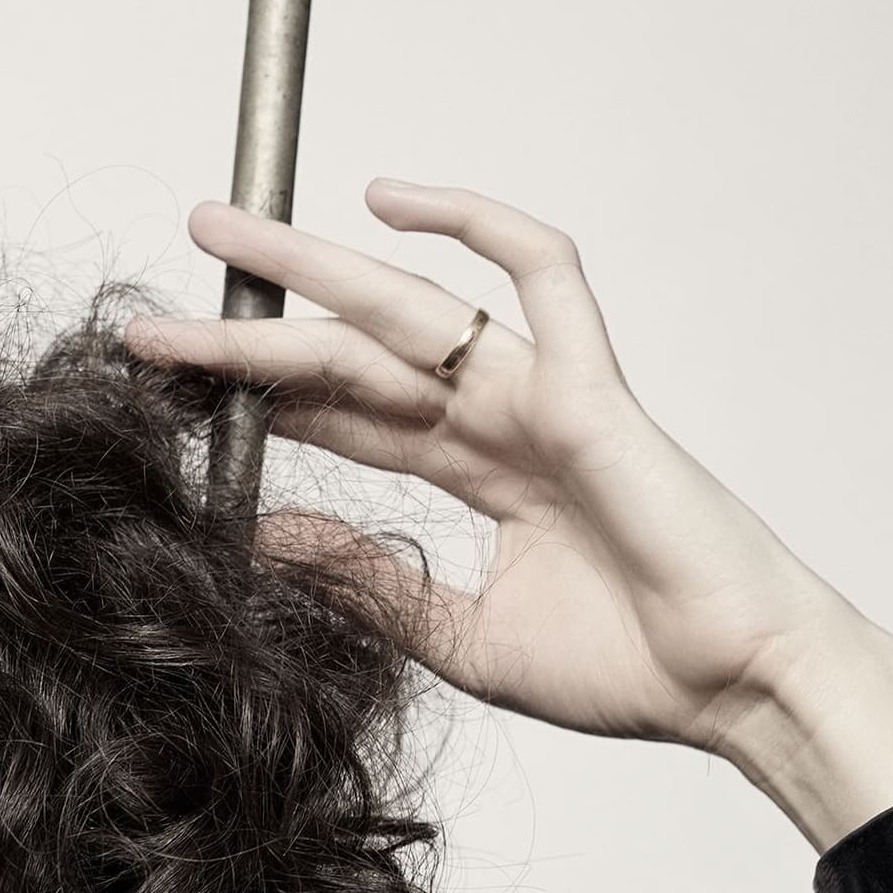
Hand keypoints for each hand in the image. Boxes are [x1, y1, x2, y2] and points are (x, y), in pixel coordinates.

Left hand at [126, 180, 892, 846]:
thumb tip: (262, 542)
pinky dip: (475, 224)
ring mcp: (548, 397)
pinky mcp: (595, 392)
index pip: (348, 414)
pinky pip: (541, 277)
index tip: (171, 391)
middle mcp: (505, 422)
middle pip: (354, 351)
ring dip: (311, 267)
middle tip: (153, 313)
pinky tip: (389, 202)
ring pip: (412, 306)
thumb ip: (370, 583)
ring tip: (221, 232)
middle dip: (253, 322)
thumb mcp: (460, 636)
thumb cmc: (634, 670)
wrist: (738, 691)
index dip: (261, 394)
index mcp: (482, 476)